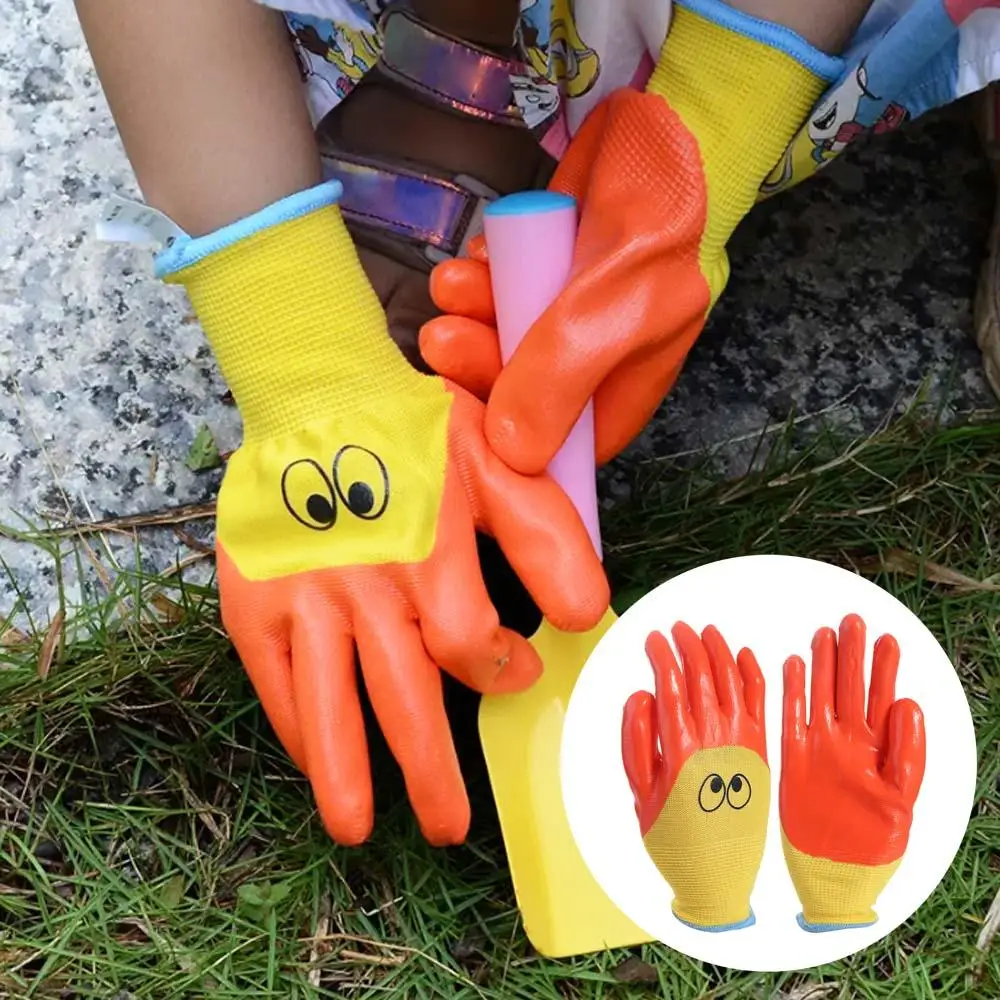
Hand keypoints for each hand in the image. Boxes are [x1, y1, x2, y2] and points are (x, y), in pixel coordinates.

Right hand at [160, 182, 608, 846]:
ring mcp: (303, 597)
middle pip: (400, 699)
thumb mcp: (499, 465)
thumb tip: (586, 616)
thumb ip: (547, 539)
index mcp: (431, 553)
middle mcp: (365, 586)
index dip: (498, 671)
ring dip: (344, 773)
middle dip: (428, 773)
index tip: (514, 671)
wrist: (317, 396)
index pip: (468, 646)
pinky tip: (313, 755)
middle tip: (449, 829)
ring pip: (327, 704)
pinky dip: (294, 725)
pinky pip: (274, 678)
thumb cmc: (415, 432)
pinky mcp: (255, 600)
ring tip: (357, 829)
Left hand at [421, 0, 839, 471]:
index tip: (466, 418)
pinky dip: (476, 285)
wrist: (655, 128)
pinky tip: (476, 260)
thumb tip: (511, 451)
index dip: (510, 446)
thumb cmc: (656, 215)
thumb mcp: (615, 299)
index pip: (559, 452)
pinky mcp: (531, 285)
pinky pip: (489, 301)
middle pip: (514, 401)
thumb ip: (564, 372)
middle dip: (476, 367)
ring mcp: (555, 327)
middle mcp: (584, 369)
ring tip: (455, 284)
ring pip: (494, 347)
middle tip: (443, 338)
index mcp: (621, 392)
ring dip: (467, 319)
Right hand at [621, 622, 768, 929]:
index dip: (661, 654)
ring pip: (732, 678)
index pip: (670, 681)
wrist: (719, 876)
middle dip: (688, 643)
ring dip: (718, 649)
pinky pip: (761, 701)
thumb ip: (636, 740)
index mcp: (679, 745)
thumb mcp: (640, 792)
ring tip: (707, 632)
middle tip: (678, 629)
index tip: (654, 638)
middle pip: (701, 672)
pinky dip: (753, 674)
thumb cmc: (675, 838)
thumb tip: (642, 696)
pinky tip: (744, 655)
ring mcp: (743, 741)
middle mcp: (714, 736)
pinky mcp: (763, 751)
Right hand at [781, 614, 925, 930]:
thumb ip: (906, 753)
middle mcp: (848, 742)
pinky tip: (792, 666)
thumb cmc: (874, 845)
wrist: (836, 875)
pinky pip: (790, 717)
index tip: (887, 639)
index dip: (884, 668)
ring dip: (822, 665)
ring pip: (820, 694)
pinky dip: (791, 692)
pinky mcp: (795, 758)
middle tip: (853, 622)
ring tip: (825, 634)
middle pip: (849, 686)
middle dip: (852, 654)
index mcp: (876, 749)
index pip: (881, 697)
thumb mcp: (901, 800)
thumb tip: (908, 705)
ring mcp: (820, 747)